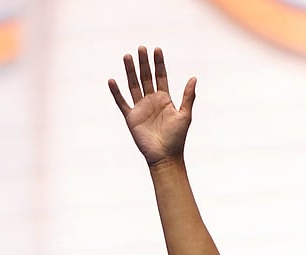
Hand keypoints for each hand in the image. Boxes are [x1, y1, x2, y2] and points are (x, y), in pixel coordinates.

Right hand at [108, 46, 196, 164]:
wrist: (165, 156)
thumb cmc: (177, 137)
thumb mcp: (185, 115)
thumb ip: (188, 97)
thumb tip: (194, 78)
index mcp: (165, 99)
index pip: (161, 76)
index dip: (159, 64)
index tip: (157, 50)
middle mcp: (151, 100)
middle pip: (146, 77)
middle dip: (144, 63)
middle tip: (141, 48)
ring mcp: (140, 108)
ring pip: (133, 85)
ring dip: (130, 71)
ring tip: (127, 56)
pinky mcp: (131, 117)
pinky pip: (122, 102)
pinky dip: (116, 92)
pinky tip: (112, 80)